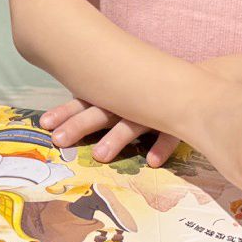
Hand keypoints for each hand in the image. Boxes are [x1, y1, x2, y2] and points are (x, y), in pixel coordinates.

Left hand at [39, 98, 180, 166]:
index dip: (65, 112)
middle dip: (79, 124)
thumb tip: (64, 121)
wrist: (197, 80)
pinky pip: (171, 134)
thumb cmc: (151, 91)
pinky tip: (152, 161)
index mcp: (115, 94)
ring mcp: (154, 110)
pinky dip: (162, 146)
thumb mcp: (122, 94)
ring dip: (116, 138)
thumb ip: (98, 104)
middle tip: (59, 139)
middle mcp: (131, 101)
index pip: (86, 101)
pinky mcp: (178, 121)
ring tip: (99, 155)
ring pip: (133, 123)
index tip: (44, 124)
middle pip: (102, 111)